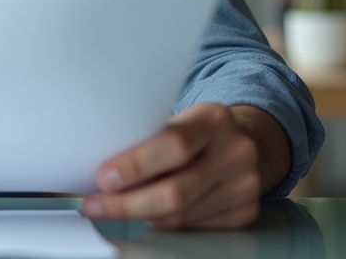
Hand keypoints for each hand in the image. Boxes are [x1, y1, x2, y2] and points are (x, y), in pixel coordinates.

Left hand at [82, 103, 271, 229]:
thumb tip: (103, 165)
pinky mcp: (245, 211)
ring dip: (142, 214)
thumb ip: (150, 137)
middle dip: (128, 202)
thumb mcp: (179, 119)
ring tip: (116, 207)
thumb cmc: (198, 130)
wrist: (247, 141)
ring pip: (181, 215)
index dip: (136, 165)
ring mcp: (245, 184)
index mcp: (214, 119)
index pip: (174, 145)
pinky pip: (192, 226)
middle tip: (97, 204)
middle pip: (176, 190)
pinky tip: (147, 212)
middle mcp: (236, 152)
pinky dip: (163, 222)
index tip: (104, 177)